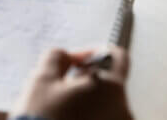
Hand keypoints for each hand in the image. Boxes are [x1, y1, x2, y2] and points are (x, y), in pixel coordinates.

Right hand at [10, 46, 132, 119]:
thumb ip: (59, 57)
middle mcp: (123, 110)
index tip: (80, 60)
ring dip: (86, 103)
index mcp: (111, 88)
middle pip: (109, 84)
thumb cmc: (44, 118)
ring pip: (104, 106)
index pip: (118, 57)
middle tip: (61, 89)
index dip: (95, 52)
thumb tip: (68, 57)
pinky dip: (88, 118)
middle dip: (86, 82)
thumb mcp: (42, 78)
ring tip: (61, 111)